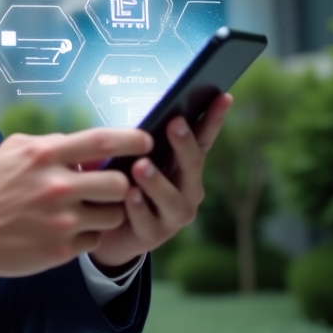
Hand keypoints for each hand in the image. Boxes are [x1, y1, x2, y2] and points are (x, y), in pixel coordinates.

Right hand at [0, 128, 152, 280]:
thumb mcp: (13, 150)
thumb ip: (50, 142)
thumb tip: (84, 144)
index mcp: (45, 155)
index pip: (102, 142)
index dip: (133, 140)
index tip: (147, 141)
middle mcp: (57, 186)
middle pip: (119, 184)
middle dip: (122, 184)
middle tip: (112, 187)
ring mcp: (61, 221)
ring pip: (113, 215)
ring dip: (107, 211)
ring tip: (90, 209)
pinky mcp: (61, 249)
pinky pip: (95, 239)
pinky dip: (88, 234)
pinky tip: (69, 230)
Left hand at [89, 94, 233, 269]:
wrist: (110, 232)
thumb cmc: (125, 184)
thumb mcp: (133, 158)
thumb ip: (140, 143)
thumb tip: (138, 114)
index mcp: (185, 167)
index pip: (203, 140)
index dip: (213, 119)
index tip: (222, 96)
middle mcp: (188, 191)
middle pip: (192, 166)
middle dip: (184, 144)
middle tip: (174, 123)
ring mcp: (173, 216)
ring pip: (171, 198)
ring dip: (157, 181)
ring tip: (141, 165)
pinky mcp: (153, 236)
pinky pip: (147, 221)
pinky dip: (138, 207)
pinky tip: (129, 195)